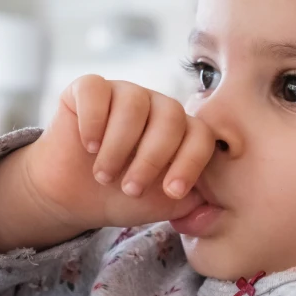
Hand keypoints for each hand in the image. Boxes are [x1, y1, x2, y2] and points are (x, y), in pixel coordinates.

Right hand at [23, 75, 215, 231]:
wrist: (74, 197)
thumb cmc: (123, 198)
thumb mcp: (164, 205)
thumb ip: (195, 202)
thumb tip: (220, 206)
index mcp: (182, 131)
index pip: (201, 134)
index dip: (190, 162)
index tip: (171, 192)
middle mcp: (157, 106)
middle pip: (171, 116)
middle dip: (152, 159)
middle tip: (130, 189)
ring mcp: (124, 92)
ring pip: (135, 103)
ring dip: (119, 146)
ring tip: (104, 174)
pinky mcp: (88, 89)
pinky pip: (96, 90)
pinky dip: (93, 120)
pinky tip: (89, 146)